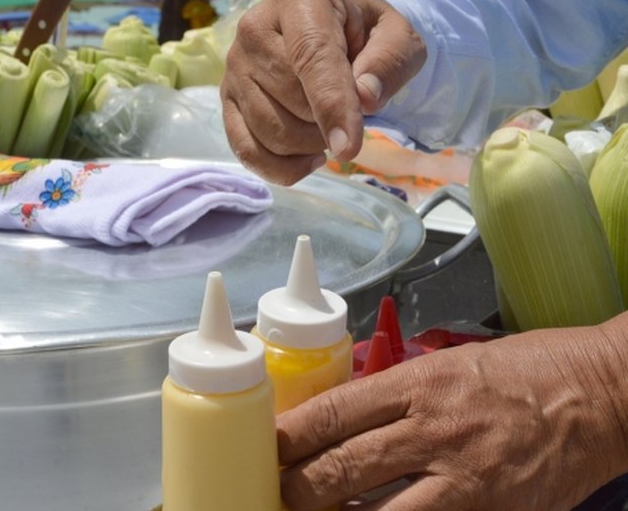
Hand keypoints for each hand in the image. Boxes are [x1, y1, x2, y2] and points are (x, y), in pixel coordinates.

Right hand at [220, 0, 425, 184]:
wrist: (337, 34)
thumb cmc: (366, 35)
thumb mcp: (398, 37)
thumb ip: (389, 62)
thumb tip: (365, 98)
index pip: (311, 57)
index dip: (331, 105)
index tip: (349, 146)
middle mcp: (255, 29)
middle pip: (290, 100)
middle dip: (328, 123)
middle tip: (350, 113)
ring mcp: (235, 68)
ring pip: (270, 131)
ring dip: (310, 145)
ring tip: (329, 128)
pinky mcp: (227, 101)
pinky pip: (247, 151)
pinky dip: (283, 168)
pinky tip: (310, 157)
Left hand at [276, 323, 627, 509]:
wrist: (600, 394)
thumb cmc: (525, 371)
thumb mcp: (449, 364)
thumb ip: (395, 392)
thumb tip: (340, 416)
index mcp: (419, 382)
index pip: (332, 412)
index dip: (288, 437)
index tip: (265, 450)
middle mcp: (434, 428)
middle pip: (341, 467)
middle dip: (296, 489)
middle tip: (274, 495)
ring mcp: (464, 478)